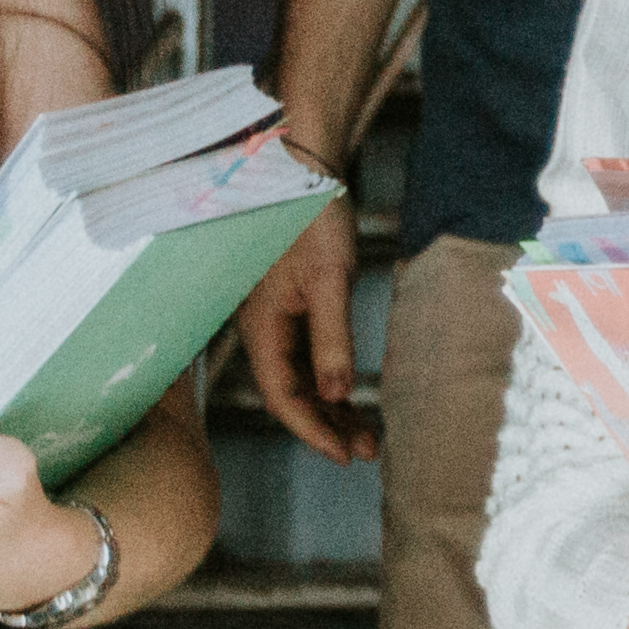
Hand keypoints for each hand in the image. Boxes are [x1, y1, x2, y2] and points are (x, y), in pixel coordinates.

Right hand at [231, 192, 372, 462]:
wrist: (304, 173)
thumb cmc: (312, 218)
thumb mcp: (329, 279)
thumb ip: (331, 338)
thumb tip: (336, 392)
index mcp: (262, 327)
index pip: (282, 397)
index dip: (312, 430)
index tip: (343, 456)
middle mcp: (263, 330)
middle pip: (292, 395)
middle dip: (326, 427)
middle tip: (366, 452)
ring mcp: (276, 321)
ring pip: (301, 379)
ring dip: (331, 408)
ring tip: (367, 435)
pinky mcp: (292, 310)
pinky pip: (308, 358)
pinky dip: (330, 381)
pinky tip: (353, 397)